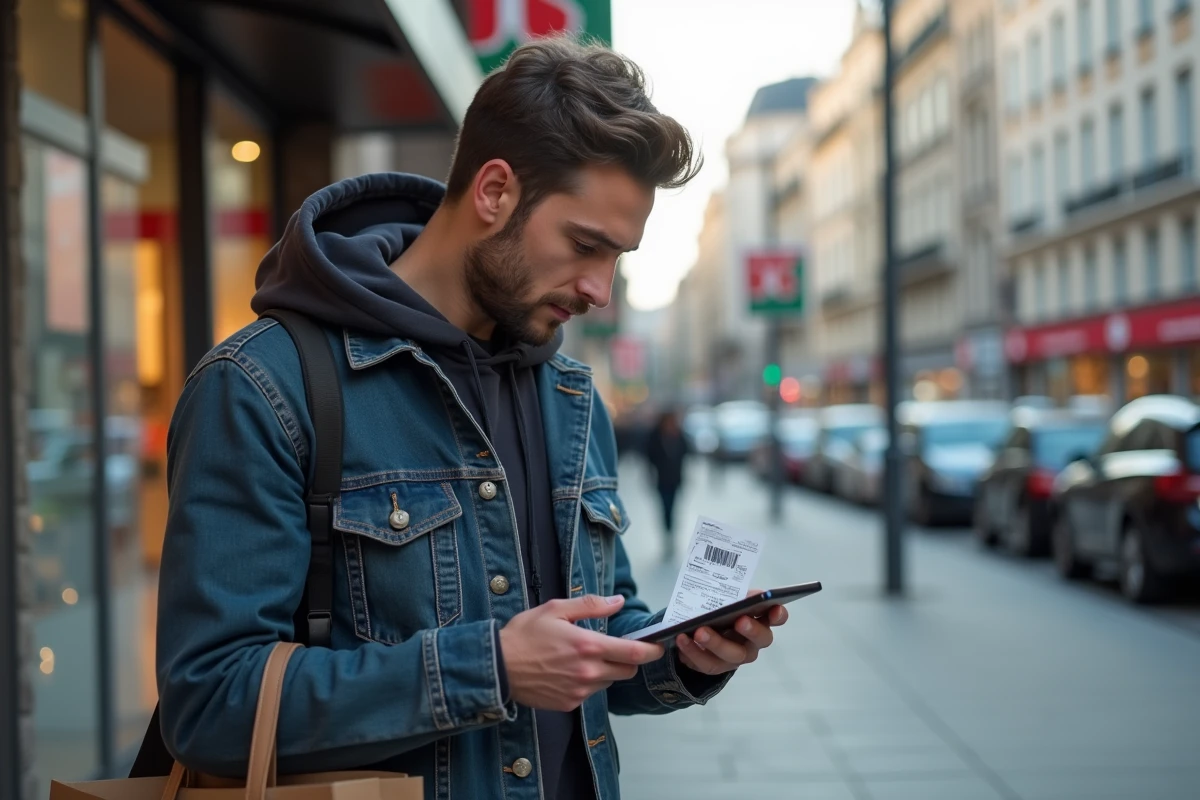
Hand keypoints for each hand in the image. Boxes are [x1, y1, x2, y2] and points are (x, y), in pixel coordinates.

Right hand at [499, 594, 664, 711]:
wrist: (496, 667)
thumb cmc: (524, 635)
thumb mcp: (556, 609)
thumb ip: (591, 605)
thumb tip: (618, 602)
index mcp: (588, 646)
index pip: (633, 653)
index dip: (651, 650)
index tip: (658, 646)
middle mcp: (588, 672)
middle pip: (627, 671)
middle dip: (627, 659)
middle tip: (615, 647)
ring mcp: (579, 691)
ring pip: (608, 682)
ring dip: (605, 671)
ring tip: (580, 657)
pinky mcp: (569, 703)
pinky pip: (589, 693)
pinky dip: (586, 683)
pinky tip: (566, 671)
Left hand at [674, 588, 789, 675]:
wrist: (695, 630)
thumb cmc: (718, 610)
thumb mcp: (726, 599)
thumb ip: (737, 595)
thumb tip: (747, 594)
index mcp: (759, 619)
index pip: (777, 617)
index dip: (779, 614)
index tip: (775, 607)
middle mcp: (753, 642)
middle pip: (761, 640)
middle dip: (752, 630)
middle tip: (739, 621)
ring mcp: (736, 657)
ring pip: (732, 655)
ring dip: (716, 643)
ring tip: (699, 631)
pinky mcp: (716, 666)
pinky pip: (707, 663)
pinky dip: (693, 651)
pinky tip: (682, 639)